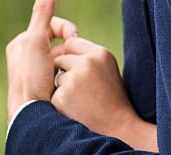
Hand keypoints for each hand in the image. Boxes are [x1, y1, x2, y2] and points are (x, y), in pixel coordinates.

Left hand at [5, 0, 78, 121]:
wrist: (32, 116)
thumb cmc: (32, 78)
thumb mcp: (37, 40)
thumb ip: (43, 10)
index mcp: (20, 44)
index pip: (51, 25)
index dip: (65, 28)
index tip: (74, 37)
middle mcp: (24, 58)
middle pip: (57, 42)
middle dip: (68, 49)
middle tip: (73, 58)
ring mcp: (34, 74)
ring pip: (61, 59)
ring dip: (68, 64)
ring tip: (69, 74)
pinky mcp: (42, 89)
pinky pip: (61, 75)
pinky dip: (67, 77)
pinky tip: (68, 85)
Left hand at [51, 36, 157, 150]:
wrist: (116, 127)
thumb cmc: (111, 98)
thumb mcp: (106, 69)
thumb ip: (89, 56)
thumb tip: (67, 44)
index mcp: (100, 53)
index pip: (72, 42)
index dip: (73, 58)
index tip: (83, 71)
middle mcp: (87, 62)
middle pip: (61, 57)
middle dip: (66, 71)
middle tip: (83, 88)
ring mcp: (74, 79)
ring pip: (57, 75)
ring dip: (63, 86)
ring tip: (81, 98)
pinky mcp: (63, 96)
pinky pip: (54, 92)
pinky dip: (61, 101)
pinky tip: (75, 108)